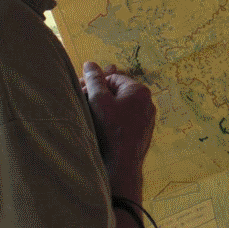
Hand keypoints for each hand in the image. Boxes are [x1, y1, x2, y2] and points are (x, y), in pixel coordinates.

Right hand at [82, 61, 155, 198]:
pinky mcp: (143, 132)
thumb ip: (94, 79)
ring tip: (90, 117)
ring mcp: (147, 119)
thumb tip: (90, 64)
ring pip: (121, 107)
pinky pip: (126, 120)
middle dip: (98, 96)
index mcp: (140, 90)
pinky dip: (113, 121)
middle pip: (117, 93)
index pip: (112, 78)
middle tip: (82, 102)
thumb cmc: (110, 130)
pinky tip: (101, 129)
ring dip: (104, 109)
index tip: (81, 92)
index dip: (94, 84)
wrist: (122, 164)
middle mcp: (148, 103)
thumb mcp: (98, 100)